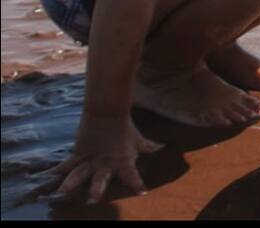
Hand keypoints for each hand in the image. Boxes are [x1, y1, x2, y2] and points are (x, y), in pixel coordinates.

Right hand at [48, 114, 162, 203]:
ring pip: (78, 173)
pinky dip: (57, 170)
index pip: (132, 174)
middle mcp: (106, 162)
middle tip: (92, 200)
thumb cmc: (125, 127)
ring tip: (60, 194)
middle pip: (101, 177)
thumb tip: (162, 148)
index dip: (137, 183)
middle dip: (96, 189)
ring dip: (70, 183)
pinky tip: (47, 177)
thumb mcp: (138, 140)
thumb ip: (148, 147)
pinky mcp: (79, 152)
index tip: (142, 193)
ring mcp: (90, 158)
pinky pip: (67, 164)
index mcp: (123, 160)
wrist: (107, 111)